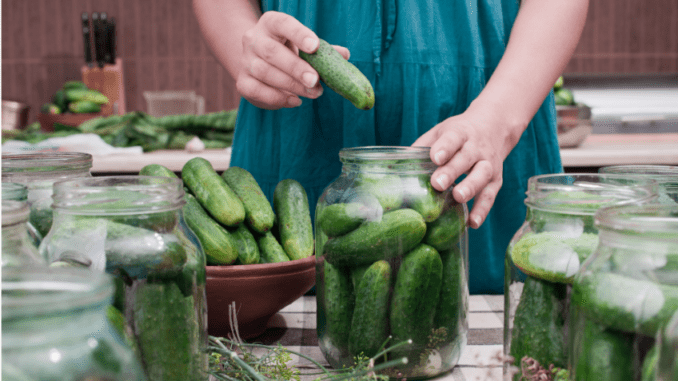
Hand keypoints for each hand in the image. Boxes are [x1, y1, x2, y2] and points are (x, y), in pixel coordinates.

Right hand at [237, 11, 349, 109]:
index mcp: (271, 24)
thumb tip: (344, 54)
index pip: (283, 24)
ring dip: (291, 86)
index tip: (315, 46)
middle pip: (271, 52)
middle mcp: (253, 39)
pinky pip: (257, 91)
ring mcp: (245, 61)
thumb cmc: (288, 51)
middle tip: (315, 81)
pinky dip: (278, 98)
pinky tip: (295, 101)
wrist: (257, 61)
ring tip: (313, 93)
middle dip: (295, 68)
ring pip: (264, 73)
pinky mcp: (242, 82)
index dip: (299, 34)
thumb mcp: (304, 46)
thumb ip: (323, 51)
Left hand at [413, 104, 524, 228]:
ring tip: (458, 198)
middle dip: (452, 171)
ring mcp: (488, 164)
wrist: (494, 127)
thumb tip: (393, 167)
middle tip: (437, 183)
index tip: (435, 157)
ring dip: (470, 187)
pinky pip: (490, 196)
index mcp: (460, 133)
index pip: (453, 138)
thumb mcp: (440, 132)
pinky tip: (472, 223)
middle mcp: (476, 148)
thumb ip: (421, 147)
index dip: (444, 147)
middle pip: (465, 158)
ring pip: (482, 175)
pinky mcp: (496, 181)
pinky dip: (482, 210)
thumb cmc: (458, 135)